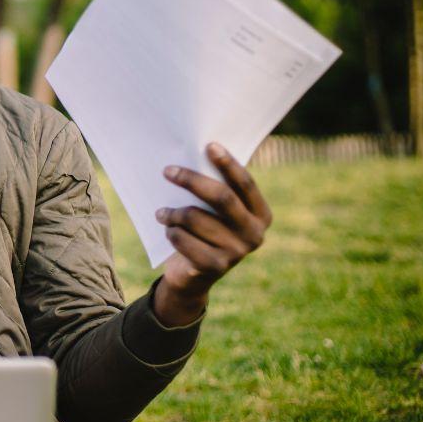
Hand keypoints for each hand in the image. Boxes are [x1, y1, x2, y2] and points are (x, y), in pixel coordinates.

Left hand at [153, 142, 272, 325]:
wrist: (193, 276)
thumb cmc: (205, 232)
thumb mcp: (216, 212)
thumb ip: (217, 189)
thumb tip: (200, 151)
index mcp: (261, 215)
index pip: (245, 183)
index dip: (228, 163)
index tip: (209, 145)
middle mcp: (255, 234)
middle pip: (221, 198)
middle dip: (191, 181)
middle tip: (168, 171)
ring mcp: (237, 253)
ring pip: (195, 218)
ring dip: (172, 212)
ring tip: (161, 213)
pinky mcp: (215, 267)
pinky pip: (183, 239)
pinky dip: (171, 232)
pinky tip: (169, 231)